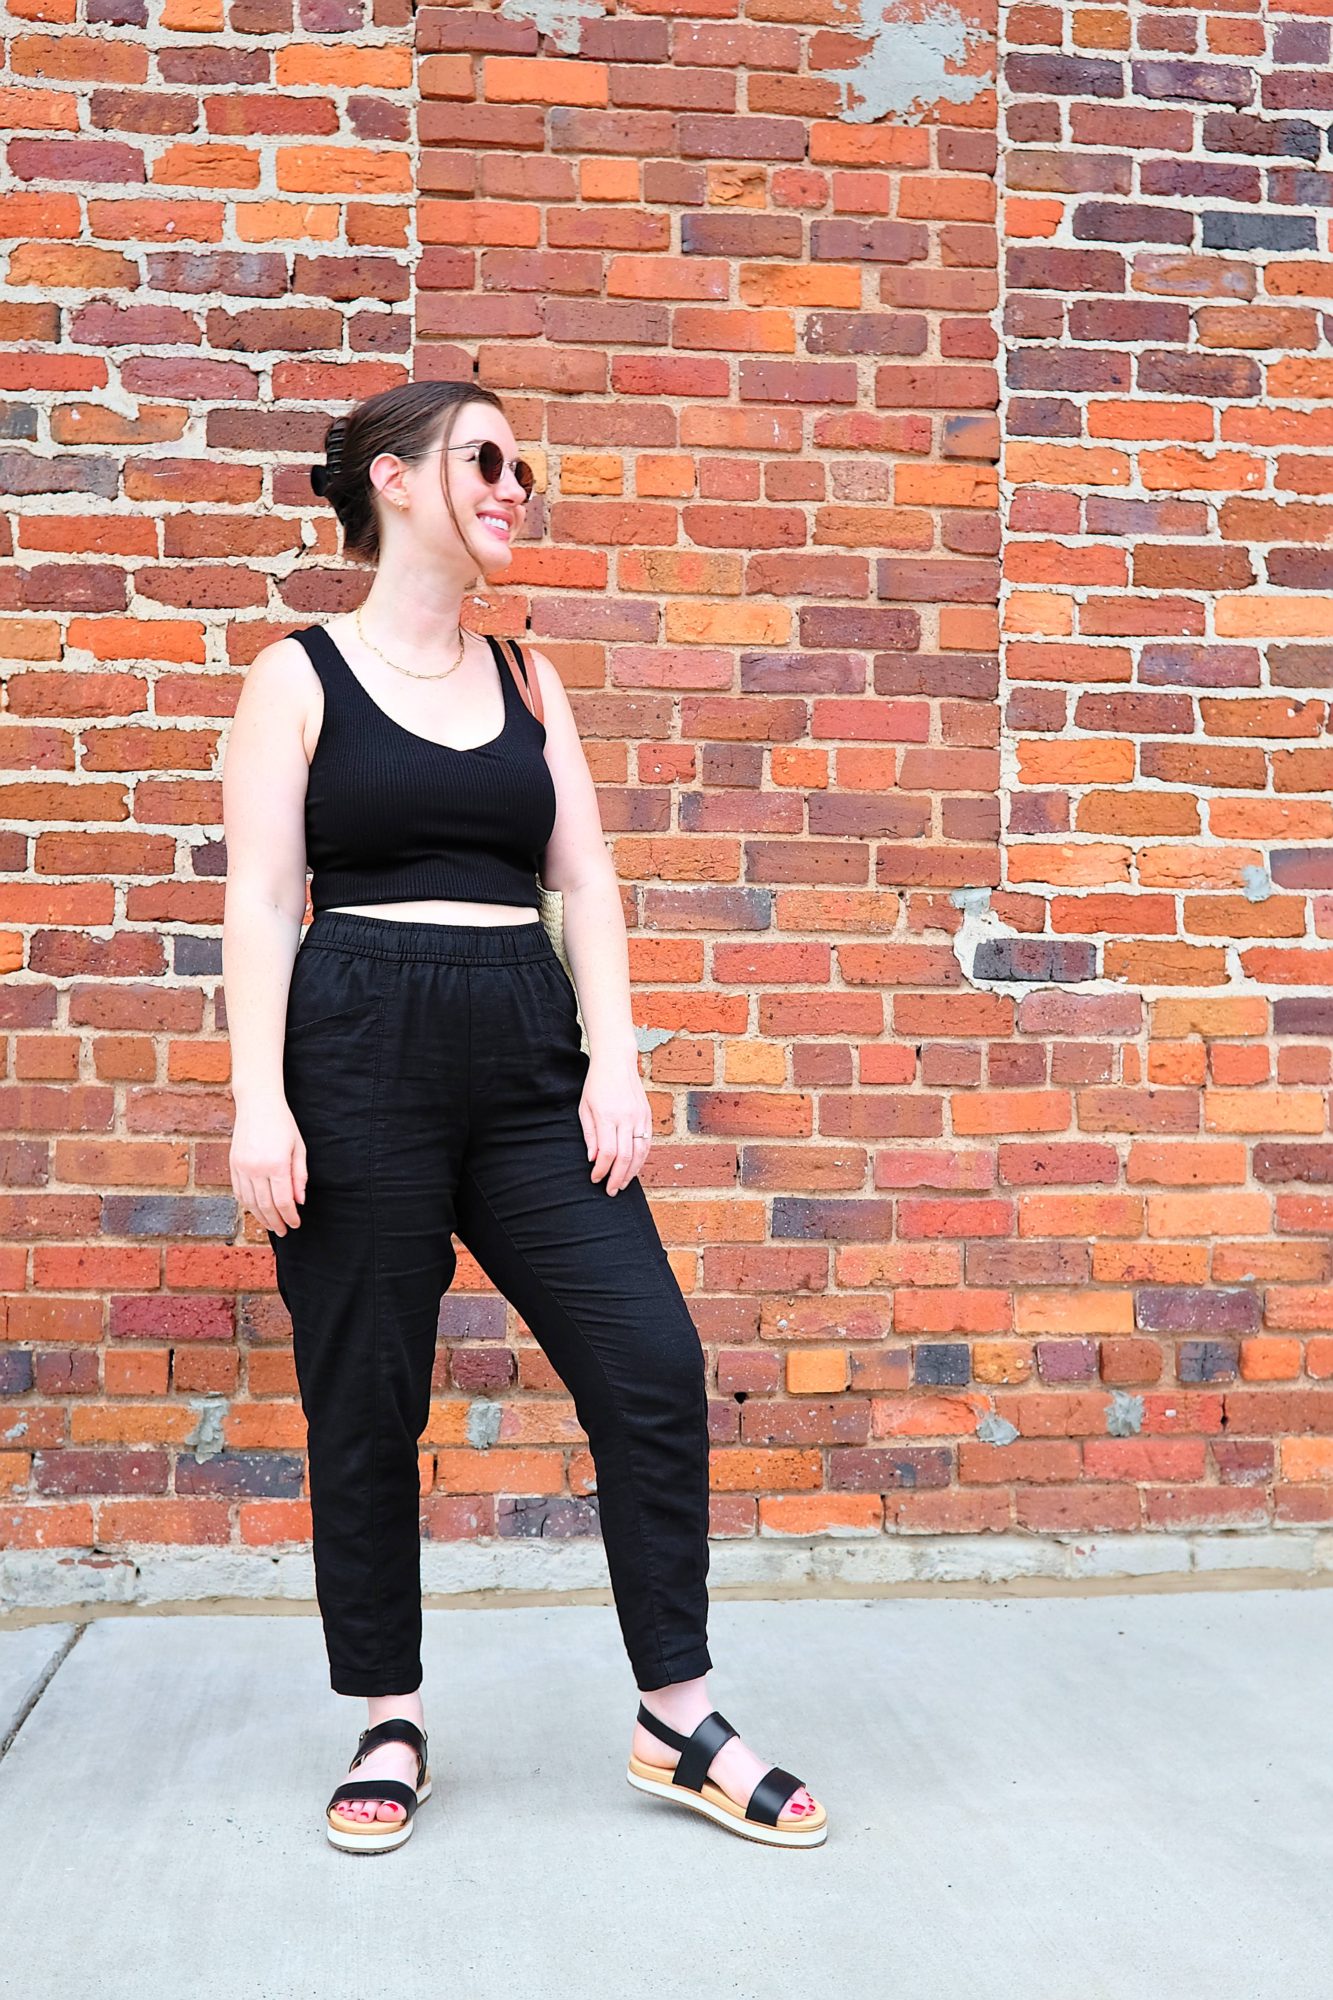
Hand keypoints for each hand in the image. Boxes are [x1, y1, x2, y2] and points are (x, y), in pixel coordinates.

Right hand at [230, 1098, 307, 1235]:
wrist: (257, 1104)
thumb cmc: (283, 1123)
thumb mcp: (298, 1148)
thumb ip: (299, 1176)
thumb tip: (300, 1201)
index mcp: (276, 1164)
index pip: (283, 1201)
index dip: (290, 1216)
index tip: (296, 1224)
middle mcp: (256, 1169)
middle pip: (265, 1206)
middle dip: (276, 1222)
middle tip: (285, 1231)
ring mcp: (241, 1167)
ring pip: (250, 1202)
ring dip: (261, 1217)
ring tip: (271, 1225)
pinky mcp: (233, 1164)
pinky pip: (239, 1192)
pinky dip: (247, 1204)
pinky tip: (256, 1210)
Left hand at [578, 1052, 652, 1196]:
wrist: (616, 1061)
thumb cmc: (596, 1084)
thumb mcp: (584, 1108)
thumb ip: (589, 1134)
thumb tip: (593, 1159)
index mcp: (607, 1116)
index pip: (608, 1153)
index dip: (601, 1170)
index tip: (594, 1179)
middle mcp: (626, 1118)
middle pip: (626, 1157)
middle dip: (617, 1178)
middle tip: (610, 1191)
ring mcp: (640, 1117)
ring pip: (640, 1153)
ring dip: (632, 1172)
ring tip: (622, 1184)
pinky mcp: (647, 1115)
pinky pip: (647, 1143)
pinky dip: (641, 1159)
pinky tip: (634, 1168)